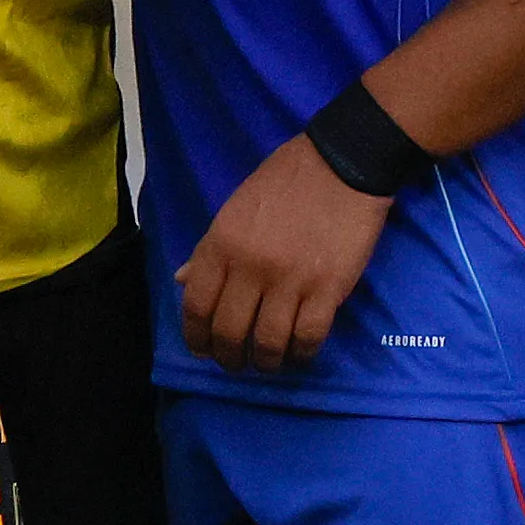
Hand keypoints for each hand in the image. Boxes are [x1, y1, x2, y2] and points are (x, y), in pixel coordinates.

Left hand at [177, 133, 394, 373]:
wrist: (342, 162)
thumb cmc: (285, 180)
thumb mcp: (235, 208)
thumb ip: (209, 247)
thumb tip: (182, 280)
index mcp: (222, 243)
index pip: (196, 305)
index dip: (196, 337)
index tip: (203, 349)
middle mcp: (250, 266)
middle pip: (230, 332)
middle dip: (229, 357)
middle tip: (236, 362)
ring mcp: (290, 280)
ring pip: (268, 343)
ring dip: (266, 363)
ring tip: (269, 362)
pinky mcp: (328, 288)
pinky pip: (309, 337)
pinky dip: (301, 353)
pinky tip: (299, 351)